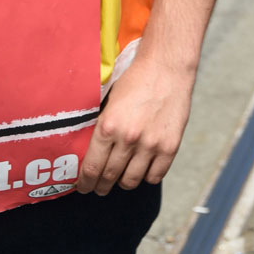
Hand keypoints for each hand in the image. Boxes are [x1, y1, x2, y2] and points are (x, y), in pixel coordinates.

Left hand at [76, 53, 190, 195]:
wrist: (167, 65)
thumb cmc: (136, 79)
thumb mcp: (110, 101)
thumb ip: (101, 127)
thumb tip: (88, 153)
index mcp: (108, 126)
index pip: (91, 168)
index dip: (85, 183)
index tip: (84, 187)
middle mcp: (128, 139)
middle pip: (108, 178)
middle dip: (100, 186)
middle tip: (99, 187)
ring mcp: (150, 144)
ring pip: (130, 181)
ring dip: (122, 183)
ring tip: (121, 178)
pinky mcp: (170, 146)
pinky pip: (154, 176)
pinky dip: (146, 177)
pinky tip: (143, 168)